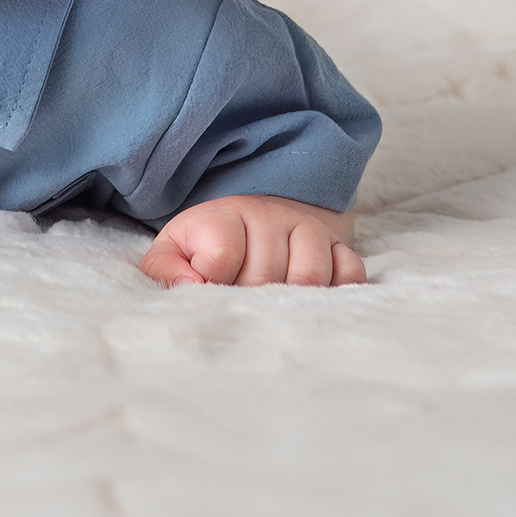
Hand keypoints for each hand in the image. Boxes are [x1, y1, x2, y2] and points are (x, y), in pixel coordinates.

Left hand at [140, 194, 364, 286]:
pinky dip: (335, 291)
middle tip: (240, 298)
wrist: (255, 222)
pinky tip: (309, 297)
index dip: (212, 281)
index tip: (207, 284)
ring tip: (272, 301)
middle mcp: (270, 216)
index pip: (222, 255)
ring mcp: (308, 230)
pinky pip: (350, 273)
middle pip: (266, 274)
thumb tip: (189, 289)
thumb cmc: (208, 245)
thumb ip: (165, 270)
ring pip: (310, 276)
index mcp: (224, 215)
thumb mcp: (175, 251)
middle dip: (249, 297)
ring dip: (290, 299)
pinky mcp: (339, 246)